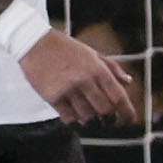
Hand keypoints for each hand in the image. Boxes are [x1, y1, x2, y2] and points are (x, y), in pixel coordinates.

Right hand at [21, 24, 140, 127]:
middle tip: (107, 120)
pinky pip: (68, 117)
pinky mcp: (51, 96)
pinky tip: (74, 115)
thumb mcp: (92, 53)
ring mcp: (67, 89)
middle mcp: (84, 80)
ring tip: (89, 116)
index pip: (119, 97)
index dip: (127, 112)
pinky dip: (74, 120)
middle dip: (109, 118)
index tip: (129, 120)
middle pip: (104, 110)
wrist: (34, 42)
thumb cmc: (64, 47)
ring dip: (91, 120)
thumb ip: (112, 68)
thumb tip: (128, 82)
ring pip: (87, 116)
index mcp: (97, 69)